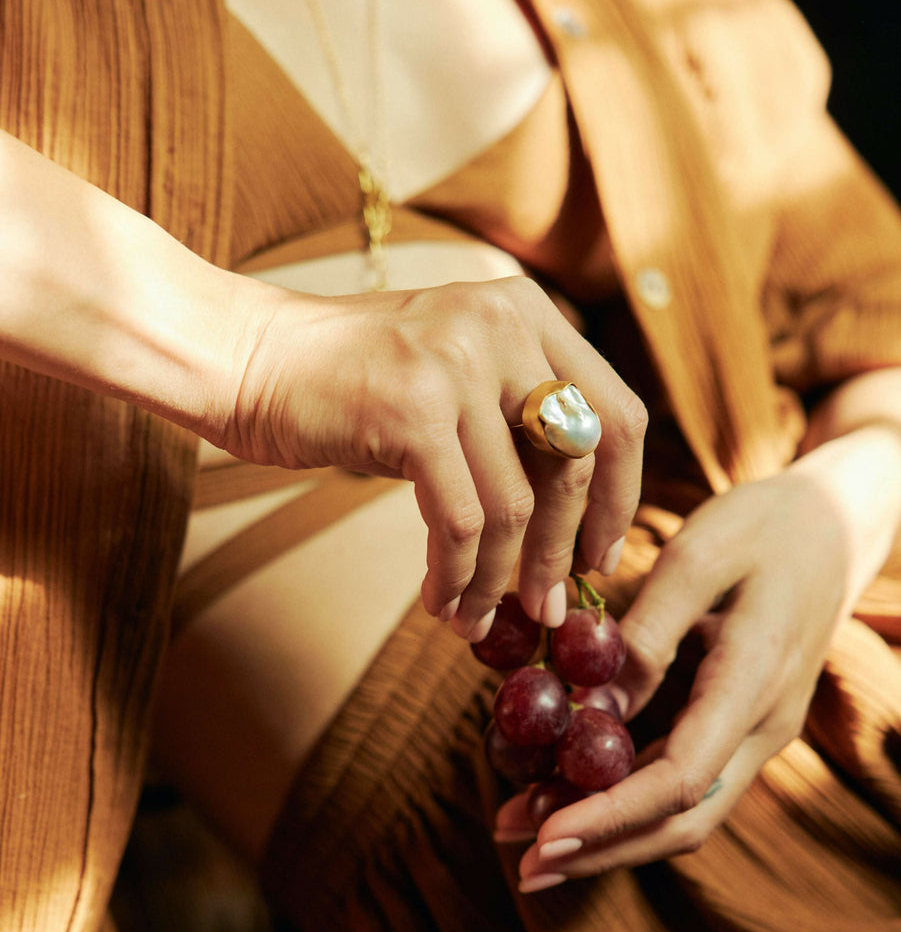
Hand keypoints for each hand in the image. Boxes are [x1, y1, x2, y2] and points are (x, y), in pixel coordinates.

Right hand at [221, 275, 646, 636]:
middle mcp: (503, 325)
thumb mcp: (452, 377)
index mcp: (527, 312)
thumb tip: (570, 528)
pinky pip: (460, 522)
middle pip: (578, 464)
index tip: (601, 557)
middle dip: (562, 552)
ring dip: (501, 579)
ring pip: (516, 506)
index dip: (623, 497)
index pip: (617, 414)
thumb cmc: (350, 382)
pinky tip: (442, 600)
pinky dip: (457, 576)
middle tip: (548, 608)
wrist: (247, 358)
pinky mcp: (412, 410)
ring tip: (480, 619)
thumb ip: (513, 424)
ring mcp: (457, 363)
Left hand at [502, 430, 900, 888]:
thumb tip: (591, 704)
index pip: (682, 777)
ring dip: (608, 834)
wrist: (836, 526)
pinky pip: (684, 779)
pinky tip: (567, 792)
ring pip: (685, 812)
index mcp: (756, 681)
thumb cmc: (765, 527)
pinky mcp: (739, 725)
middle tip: (521, 866)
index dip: (611, 816)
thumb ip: (648, 628)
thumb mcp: (701, 553)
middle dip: (601, 849)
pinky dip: (625, 798)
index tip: (544, 836)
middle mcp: (763, 726)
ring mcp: (756, 732)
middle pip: (684, 820)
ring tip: (522, 836)